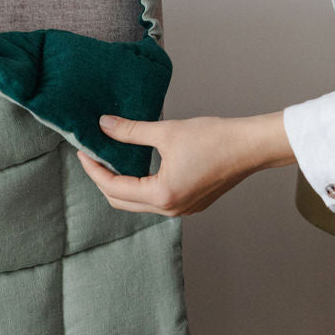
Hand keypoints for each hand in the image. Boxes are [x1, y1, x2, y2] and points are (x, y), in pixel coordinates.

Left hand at [77, 111, 294, 215]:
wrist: (250, 147)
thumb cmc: (215, 138)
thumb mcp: (167, 132)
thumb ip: (130, 131)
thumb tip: (103, 125)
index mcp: (162, 194)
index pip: (113, 187)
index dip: (93, 169)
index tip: (83, 151)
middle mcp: (170, 209)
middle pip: (121, 202)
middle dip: (104, 180)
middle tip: (94, 156)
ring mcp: (182, 210)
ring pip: (139, 203)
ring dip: (122, 184)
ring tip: (113, 159)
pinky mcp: (192, 203)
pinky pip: (157, 200)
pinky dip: (142, 186)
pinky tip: (139, 166)